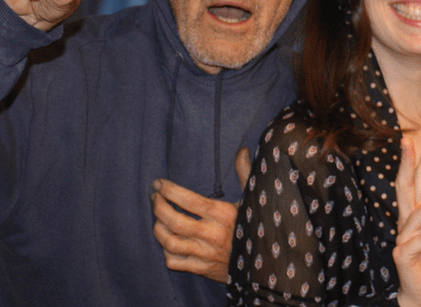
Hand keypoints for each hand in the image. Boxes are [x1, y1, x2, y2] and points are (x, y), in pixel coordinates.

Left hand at [150, 149, 252, 282]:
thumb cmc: (256, 226)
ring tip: (157, 218)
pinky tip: (167, 242)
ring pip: (169, 242)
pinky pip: (174, 262)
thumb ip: (245, 173)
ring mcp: (205, 253)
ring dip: (158, 229)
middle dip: (158, 207)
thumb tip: (243, 151)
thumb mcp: (253, 198)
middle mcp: (212, 234)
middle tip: (155, 198)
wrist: (266, 263)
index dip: (168, 190)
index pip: (188, 199)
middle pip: (173, 220)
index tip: (158, 184)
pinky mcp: (202, 269)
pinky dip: (166, 252)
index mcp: (223, 214)